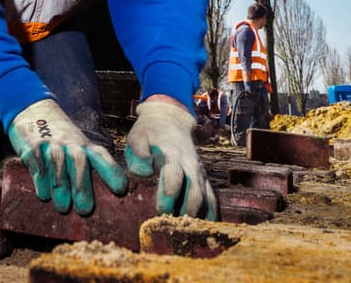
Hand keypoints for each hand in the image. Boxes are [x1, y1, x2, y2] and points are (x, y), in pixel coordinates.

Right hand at [7, 98, 127, 214]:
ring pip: (57, 164)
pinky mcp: (32, 147)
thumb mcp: (76, 144)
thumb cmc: (60, 137)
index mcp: (84, 145)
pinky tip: (44, 195)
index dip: (111, 171)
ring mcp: (50, 144)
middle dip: (82, 185)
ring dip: (60, 187)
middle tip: (85, 209)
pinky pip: (37, 164)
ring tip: (63, 208)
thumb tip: (101, 198)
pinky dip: (40, 180)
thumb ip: (87, 165)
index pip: (101, 156)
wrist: (32, 109)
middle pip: (79, 161)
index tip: (120, 189)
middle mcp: (69, 143)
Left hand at [125, 98, 218, 219]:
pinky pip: (213, 197)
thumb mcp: (137, 136)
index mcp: (171, 155)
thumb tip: (143, 171)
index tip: (162, 209)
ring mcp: (199, 172)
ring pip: (206, 197)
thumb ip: (138, 152)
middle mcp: (189, 165)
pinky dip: (211, 212)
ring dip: (199, 215)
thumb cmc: (149, 132)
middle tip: (173, 226)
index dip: (169, 194)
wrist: (171, 120)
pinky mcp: (204, 177)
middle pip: (194, 191)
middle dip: (185, 211)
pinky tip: (205, 227)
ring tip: (188, 231)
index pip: (174, 176)